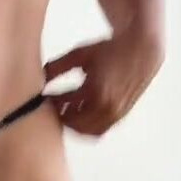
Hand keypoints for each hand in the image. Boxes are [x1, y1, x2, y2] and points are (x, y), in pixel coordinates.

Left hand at [43, 31, 160, 135]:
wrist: (142, 48)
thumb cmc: (110, 49)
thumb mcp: (80, 55)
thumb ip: (57, 67)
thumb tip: (38, 78)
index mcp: (96, 92)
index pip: (65, 111)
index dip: (52, 107)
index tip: (44, 98)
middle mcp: (109, 106)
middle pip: (75, 126)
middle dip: (61, 117)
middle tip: (53, 106)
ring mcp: (117, 112)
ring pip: (88, 132)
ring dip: (74, 124)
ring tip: (66, 109)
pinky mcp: (122, 114)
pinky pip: (100, 130)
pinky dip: (87, 126)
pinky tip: (80, 112)